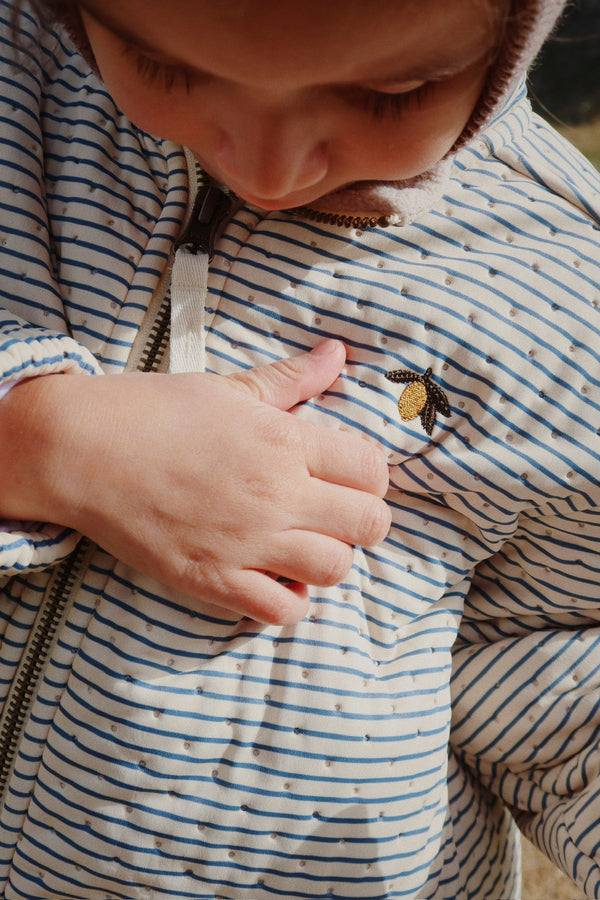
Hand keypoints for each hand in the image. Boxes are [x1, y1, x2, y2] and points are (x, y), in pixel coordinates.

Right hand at [0, 341, 389, 623]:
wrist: (79, 450)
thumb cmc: (152, 411)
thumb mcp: (228, 387)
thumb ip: (292, 378)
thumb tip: (339, 354)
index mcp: (284, 441)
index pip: (372, 469)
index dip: (370, 473)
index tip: (349, 473)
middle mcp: (276, 495)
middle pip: (369, 524)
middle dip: (364, 517)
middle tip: (335, 510)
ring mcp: (246, 543)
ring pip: (335, 569)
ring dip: (330, 557)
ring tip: (305, 542)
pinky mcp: (213, 580)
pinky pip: (282, 612)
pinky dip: (290, 600)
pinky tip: (274, 576)